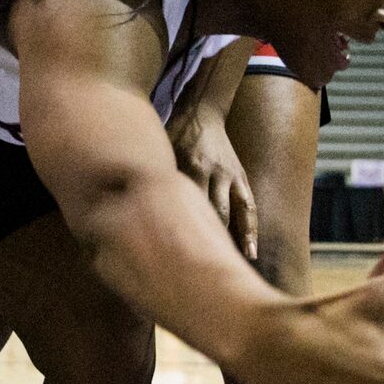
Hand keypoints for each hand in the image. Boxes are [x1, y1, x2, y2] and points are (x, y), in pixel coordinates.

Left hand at [168, 105, 255, 260]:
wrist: (202, 112)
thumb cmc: (173, 136)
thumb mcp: (160, 152)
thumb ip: (155, 179)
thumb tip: (132, 211)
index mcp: (190, 167)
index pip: (186, 204)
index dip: (182, 231)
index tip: (175, 259)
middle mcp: (212, 172)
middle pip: (212, 212)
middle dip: (208, 241)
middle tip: (201, 271)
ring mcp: (229, 176)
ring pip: (234, 213)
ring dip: (235, 240)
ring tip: (236, 266)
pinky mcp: (240, 177)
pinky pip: (248, 206)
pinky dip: (250, 229)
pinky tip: (251, 251)